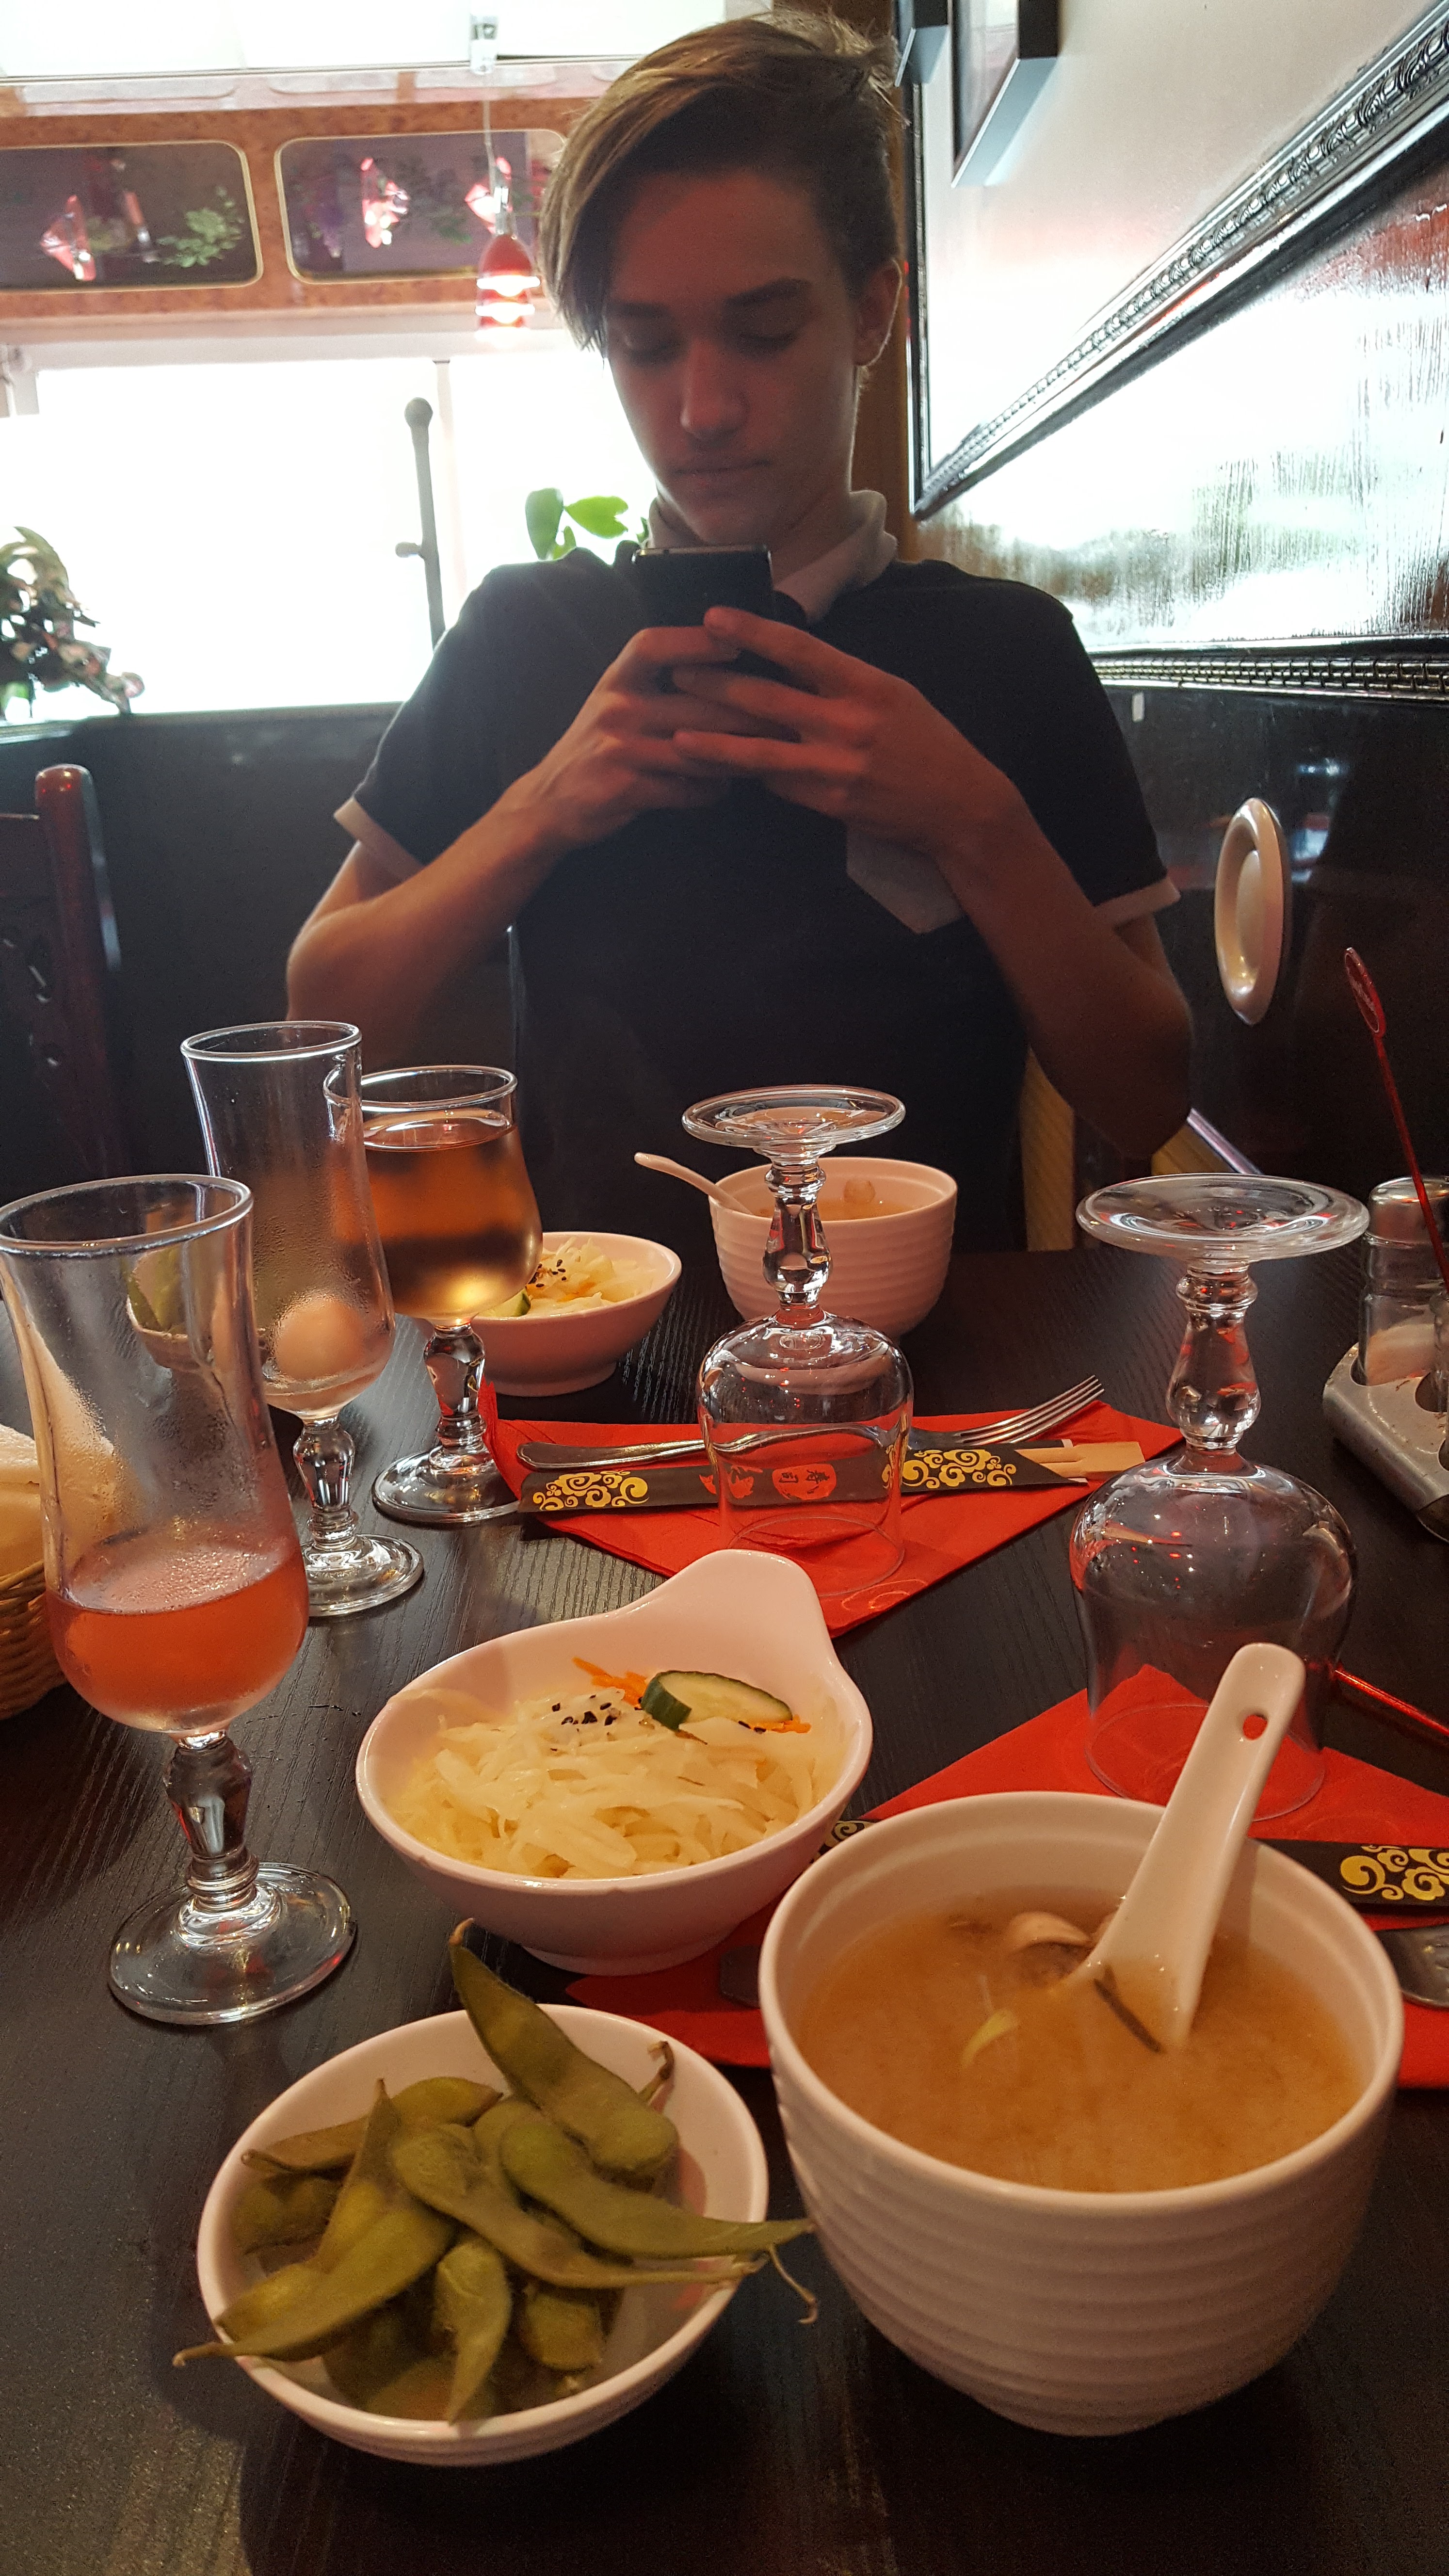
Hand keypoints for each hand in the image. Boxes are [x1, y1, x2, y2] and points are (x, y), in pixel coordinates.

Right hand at [504, 625, 773, 856]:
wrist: (549, 802)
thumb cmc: (595, 748)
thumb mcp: (613, 704)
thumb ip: (655, 685)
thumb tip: (723, 671)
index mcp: (615, 681)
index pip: (652, 644)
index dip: (694, 640)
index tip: (736, 640)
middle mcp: (615, 708)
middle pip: (694, 701)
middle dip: (746, 710)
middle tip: (787, 713)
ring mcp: (619, 749)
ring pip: (697, 748)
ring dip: (737, 755)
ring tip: (769, 753)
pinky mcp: (626, 788)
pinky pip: (684, 789)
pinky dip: (709, 792)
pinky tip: (722, 789)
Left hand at [667, 607, 1026, 870]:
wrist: (960, 806)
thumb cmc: (927, 742)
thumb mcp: (893, 694)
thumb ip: (841, 681)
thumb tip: (787, 663)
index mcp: (865, 684)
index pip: (799, 648)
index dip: (751, 632)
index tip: (712, 618)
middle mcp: (848, 722)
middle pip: (766, 699)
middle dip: (714, 685)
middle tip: (674, 672)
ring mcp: (837, 766)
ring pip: (760, 751)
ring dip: (713, 743)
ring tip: (675, 735)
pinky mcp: (831, 802)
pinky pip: (779, 785)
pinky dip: (750, 776)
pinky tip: (719, 771)